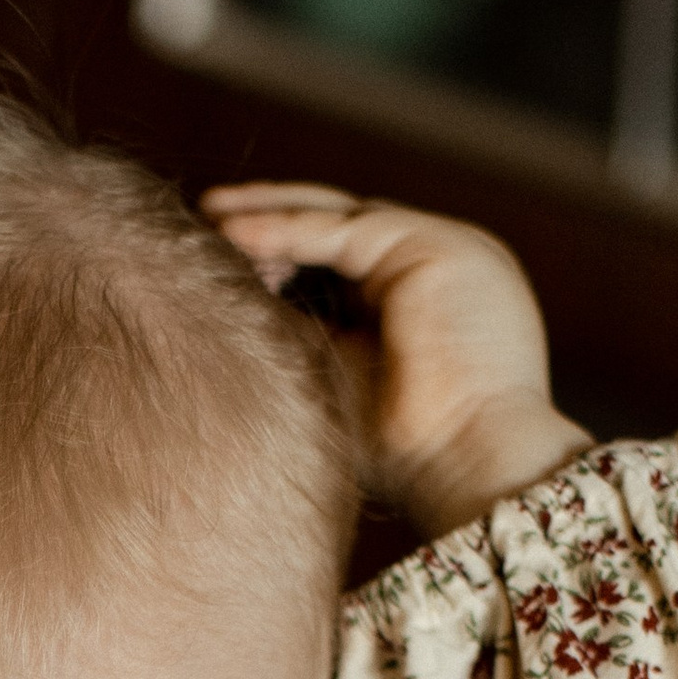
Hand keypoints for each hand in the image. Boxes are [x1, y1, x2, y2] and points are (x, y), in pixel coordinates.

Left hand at [204, 181, 589, 536]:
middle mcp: (432, 263)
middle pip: (337, 222)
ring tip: (210, 216)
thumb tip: (231, 303)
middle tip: (204, 214)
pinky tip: (235, 233)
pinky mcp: (433, 245)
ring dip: (271, 212)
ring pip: (339, 214)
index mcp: (416, 296)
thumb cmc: (405, 450)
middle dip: (269, 214)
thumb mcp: (336, 377)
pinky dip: (287, 229)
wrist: (472, 466)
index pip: (337, 255)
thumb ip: (301, 331)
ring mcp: (439, 246)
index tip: (213, 259)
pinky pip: (343, 229)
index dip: (276, 251)